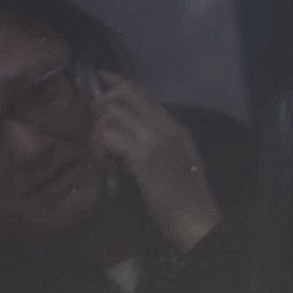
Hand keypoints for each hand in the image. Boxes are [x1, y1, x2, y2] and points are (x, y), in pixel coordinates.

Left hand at [91, 72, 220, 251]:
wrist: (195, 216)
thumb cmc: (185, 193)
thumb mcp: (176, 159)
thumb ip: (156, 140)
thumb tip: (125, 131)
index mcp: (175, 126)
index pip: (141, 92)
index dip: (117, 81)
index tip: (100, 75)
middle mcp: (165, 127)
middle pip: (123, 96)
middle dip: (101, 105)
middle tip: (96, 127)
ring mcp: (155, 140)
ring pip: (111, 117)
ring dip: (99, 135)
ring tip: (104, 156)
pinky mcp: (143, 157)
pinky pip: (109, 139)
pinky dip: (102, 152)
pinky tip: (109, 167)